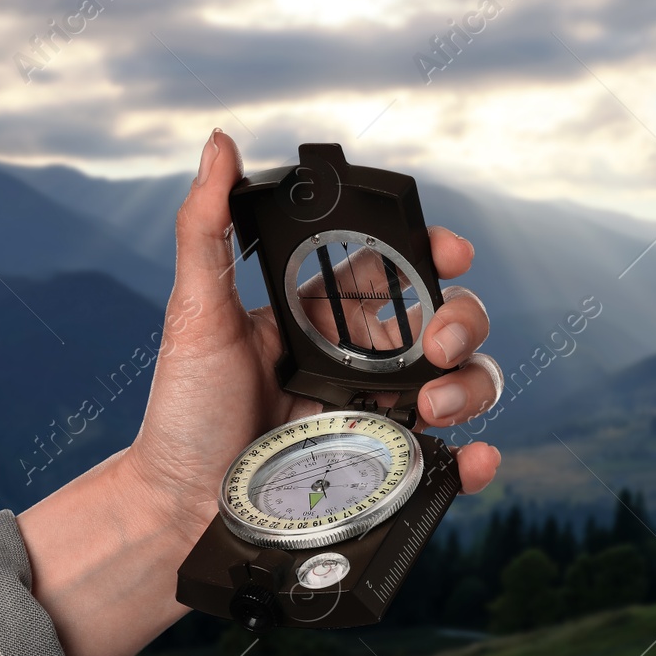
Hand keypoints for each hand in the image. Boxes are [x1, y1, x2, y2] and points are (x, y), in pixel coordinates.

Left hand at [18, 130, 500, 655]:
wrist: (178, 510)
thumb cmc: (183, 411)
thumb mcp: (195, 314)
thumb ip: (207, 230)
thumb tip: (219, 144)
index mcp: (325, 314)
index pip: (398, 269)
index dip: (434, 252)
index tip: (447, 250)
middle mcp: (364, 361)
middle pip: (448, 321)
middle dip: (462, 320)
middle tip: (435, 342)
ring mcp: (381, 416)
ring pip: (464, 383)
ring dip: (471, 385)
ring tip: (432, 404)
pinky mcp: (389, 473)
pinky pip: (450, 462)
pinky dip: (478, 459)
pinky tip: (475, 457)